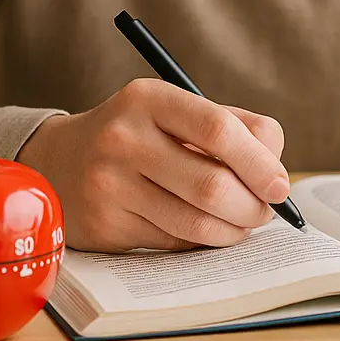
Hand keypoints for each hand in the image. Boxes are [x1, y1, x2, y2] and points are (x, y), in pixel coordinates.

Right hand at [16, 77, 288, 252]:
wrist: (58, 161)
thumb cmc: (139, 135)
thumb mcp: (175, 112)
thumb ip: (233, 127)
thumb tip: (275, 169)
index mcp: (149, 99)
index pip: (219, 129)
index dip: (259, 162)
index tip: (280, 185)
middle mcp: (124, 139)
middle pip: (212, 184)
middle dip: (253, 206)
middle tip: (266, 212)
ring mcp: (109, 185)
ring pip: (196, 221)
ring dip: (234, 230)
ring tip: (243, 223)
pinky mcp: (104, 225)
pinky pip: (173, 241)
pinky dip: (202, 240)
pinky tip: (205, 230)